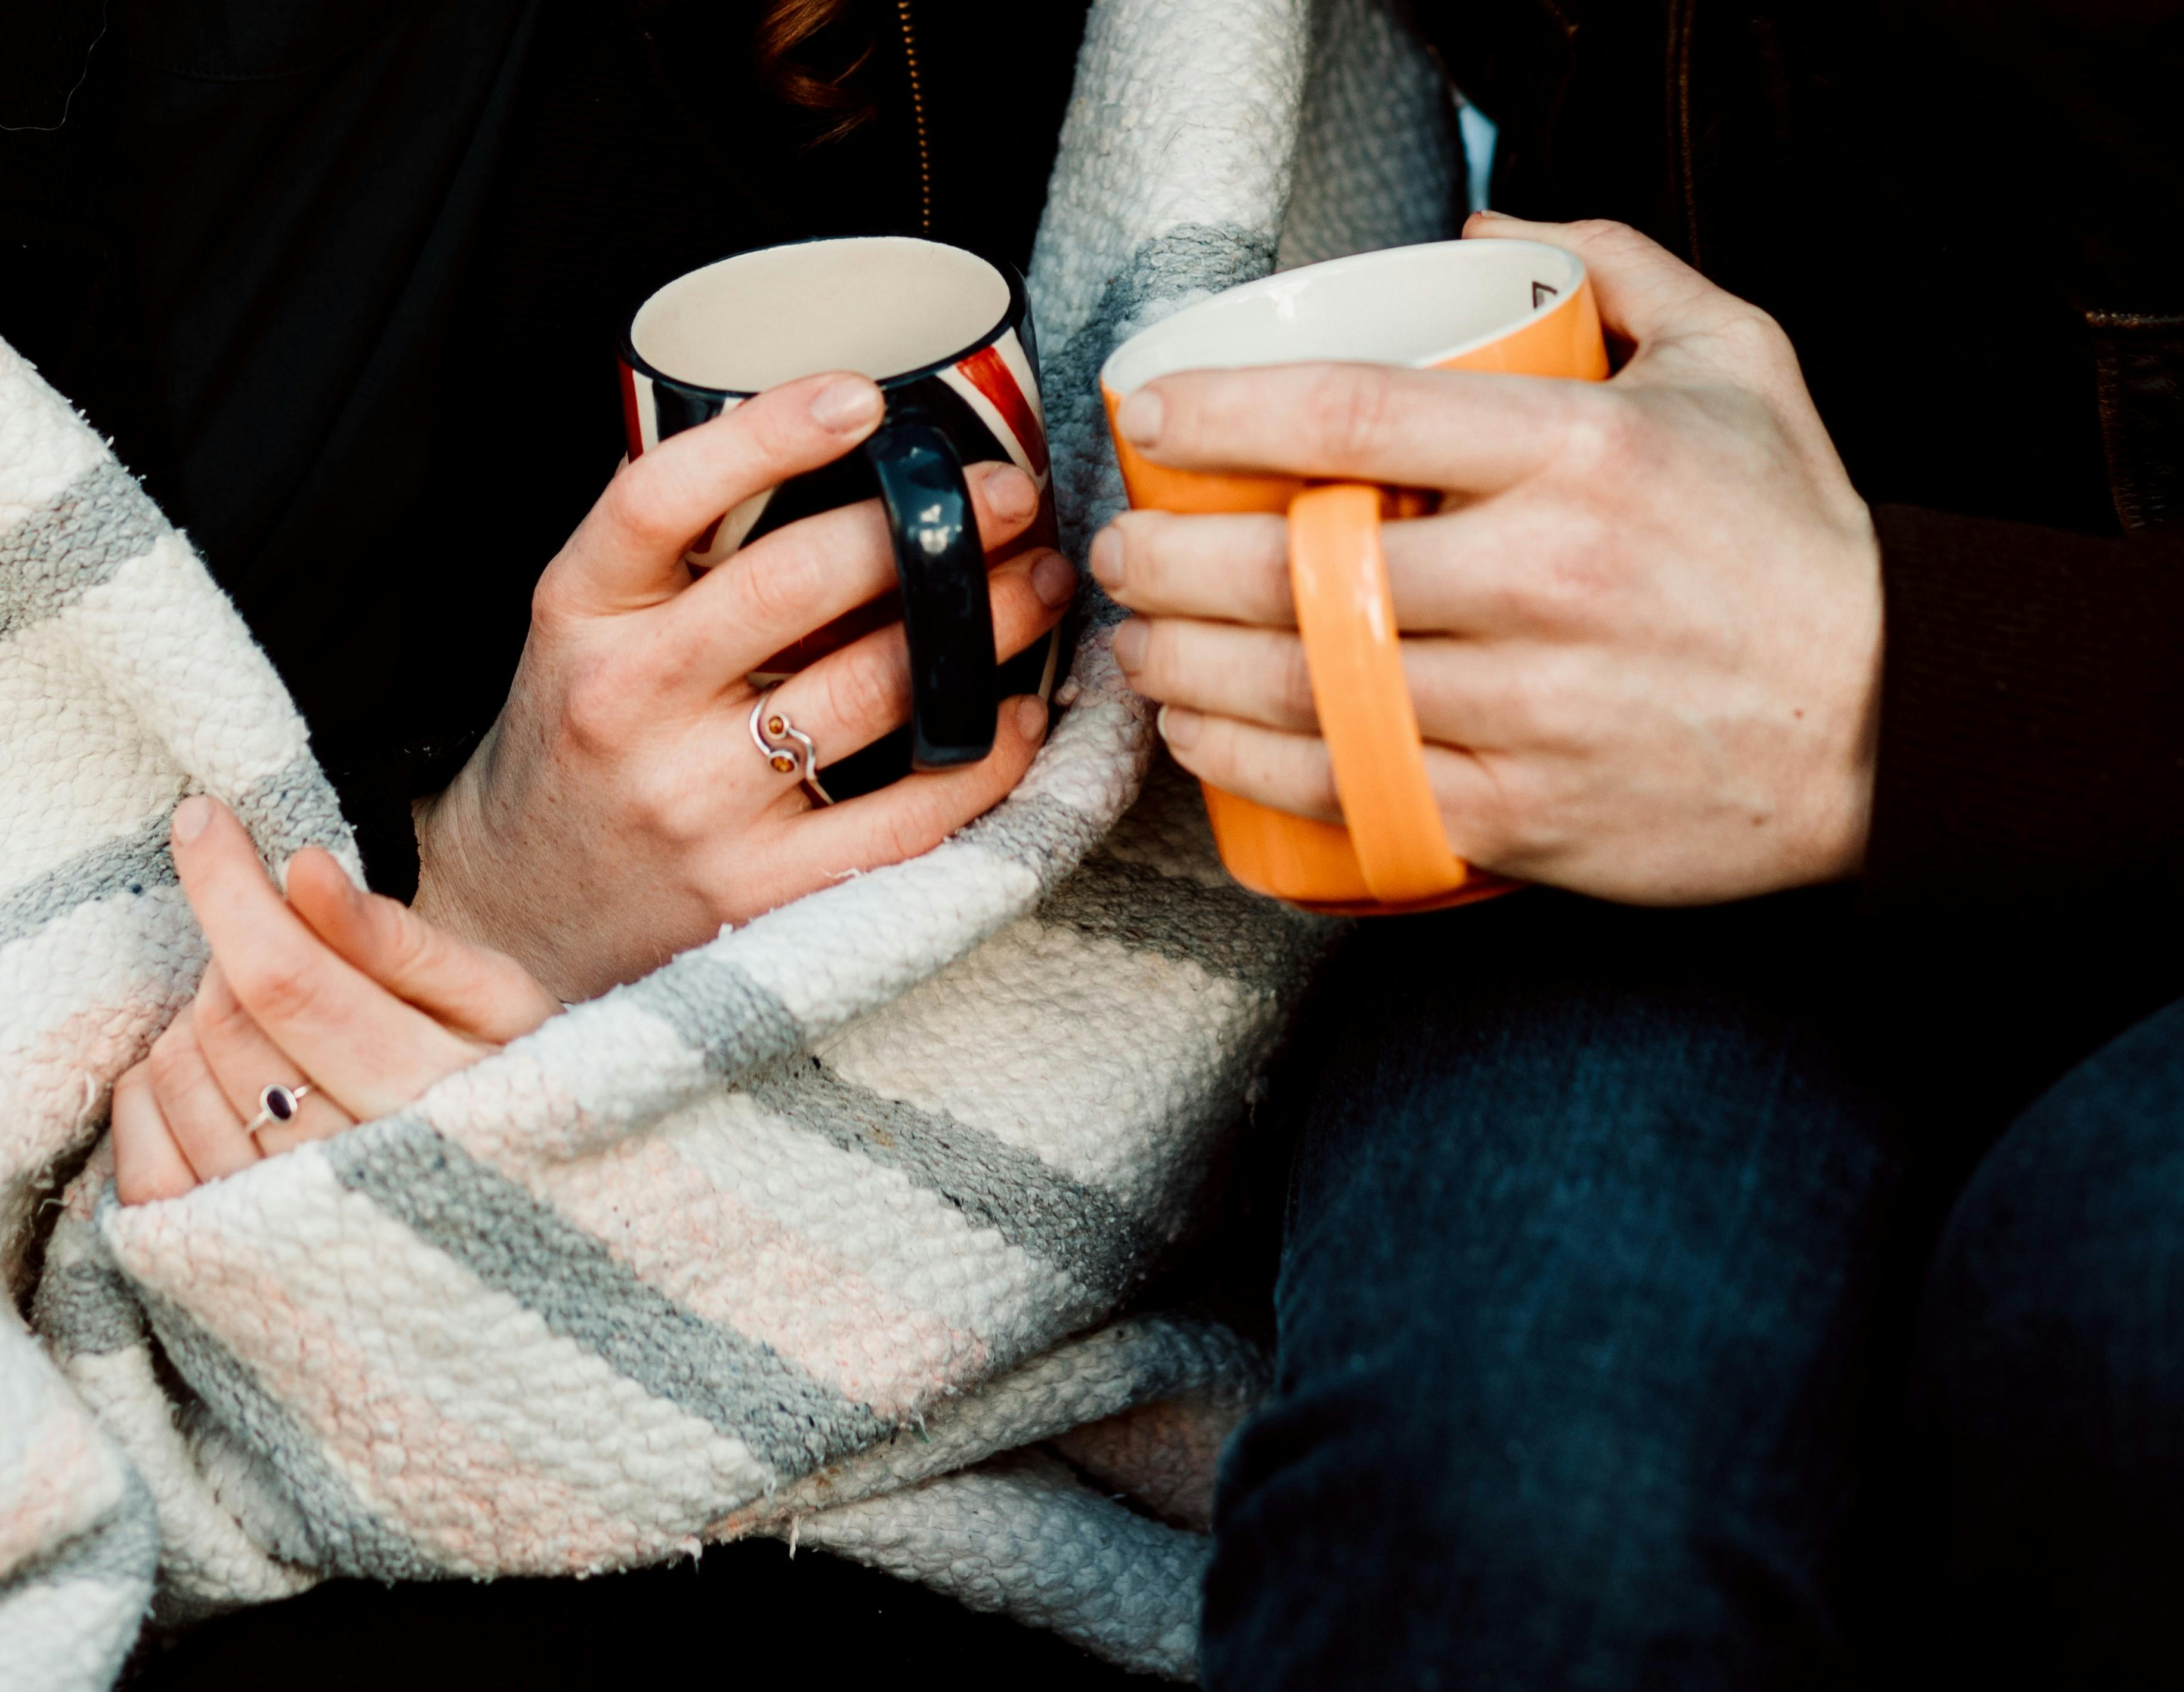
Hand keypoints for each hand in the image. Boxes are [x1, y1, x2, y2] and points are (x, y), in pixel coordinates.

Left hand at [111, 796, 559, 1205]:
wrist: (535, 1235)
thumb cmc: (516, 1088)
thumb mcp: (501, 1002)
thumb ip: (403, 943)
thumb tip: (305, 870)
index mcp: (428, 1091)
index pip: (288, 977)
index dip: (230, 888)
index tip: (201, 820)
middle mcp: (351, 1171)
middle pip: (228, 1020)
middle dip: (236, 951)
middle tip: (288, 948)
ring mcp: (281, 1225)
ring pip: (180, 1077)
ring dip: (200, 1019)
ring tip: (271, 1019)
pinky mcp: (227, 1259)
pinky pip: (143, 1158)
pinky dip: (152, 1095)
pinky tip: (211, 1074)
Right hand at [413, 372, 1074, 1000]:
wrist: (520, 915)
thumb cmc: (579, 744)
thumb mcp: (586, 628)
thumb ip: (677, 552)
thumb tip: (835, 453)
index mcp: (578, 612)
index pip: (662, 497)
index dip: (766, 434)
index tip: (866, 397)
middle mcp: (626, 702)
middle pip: (796, 582)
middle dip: (928, 529)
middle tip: (1012, 495)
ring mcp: (694, 803)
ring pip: (876, 689)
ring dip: (985, 626)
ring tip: (1039, 584)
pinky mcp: (758, 891)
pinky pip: (905, 814)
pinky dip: (980, 757)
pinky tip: (1017, 713)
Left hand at [1094, 215, 1881, 904]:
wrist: (1895, 732)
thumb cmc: (1800, 551)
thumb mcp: (1741, 367)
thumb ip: (1620, 272)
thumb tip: (1491, 220)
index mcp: (1582, 458)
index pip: (1355, 419)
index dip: (1223, 414)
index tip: (1154, 416)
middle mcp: (1542, 584)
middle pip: (1293, 569)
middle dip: (1168, 559)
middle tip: (1123, 549)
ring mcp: (1525, 711)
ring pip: (1299, 691)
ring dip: (1186, 666)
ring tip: (1140, 643)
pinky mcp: (1520, 815)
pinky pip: (1345, 789)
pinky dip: (1249, 764)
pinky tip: (1203, 734)